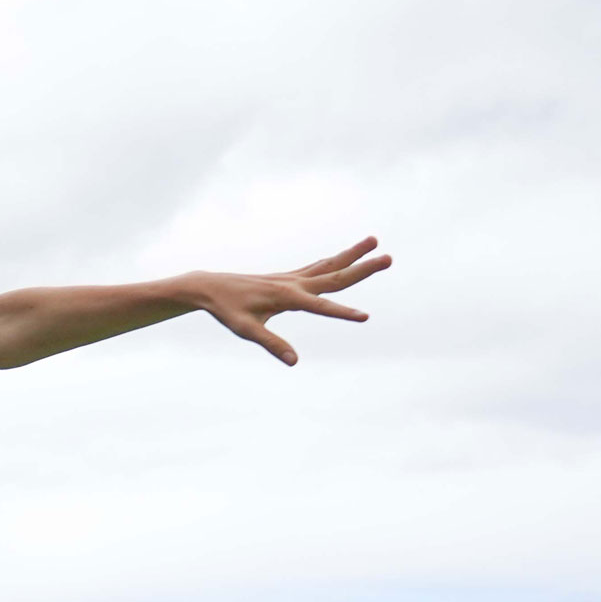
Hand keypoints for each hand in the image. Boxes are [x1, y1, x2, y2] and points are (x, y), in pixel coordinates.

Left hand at [186, 237, 391, 365]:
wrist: (210, 287)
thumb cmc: (227, 310)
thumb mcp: (246, 330)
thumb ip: (271, 344)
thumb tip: (294, 361)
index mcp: (286, 297)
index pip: (321, 307)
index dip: (343, 314)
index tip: (366, 317)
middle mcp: (293, 283)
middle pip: (335, 276)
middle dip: (363, 269)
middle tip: (390, 257)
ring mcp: (291, 278)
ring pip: (328, 265)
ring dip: (353, 254)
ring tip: (375, 240)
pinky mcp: (287, 278)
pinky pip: (316, 267)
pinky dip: (333, 261)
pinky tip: (344, 257)